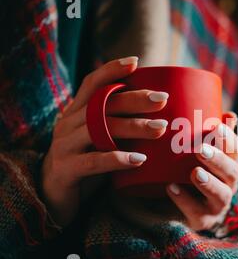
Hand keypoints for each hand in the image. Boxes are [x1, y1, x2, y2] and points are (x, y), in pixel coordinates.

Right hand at [42, 57, 168, 226]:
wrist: (53, 196)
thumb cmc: (86, 164)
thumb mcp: (100, 140)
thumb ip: (119, 127)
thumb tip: (162, 117)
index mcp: (76, 113)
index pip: (92, 84)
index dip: (111, 70)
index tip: (136, 62)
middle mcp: (67, 124)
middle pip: (102, 104)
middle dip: (135, 100)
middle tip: (163, 100)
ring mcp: (64, 146)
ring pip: (100, 130)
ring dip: (133, 127)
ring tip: (160, 129)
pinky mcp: (65, 169)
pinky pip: (93, 161)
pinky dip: (117, 159)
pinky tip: (140, 160)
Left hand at [166, 112, 237, 230]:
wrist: (175, 210)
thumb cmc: (189, 172)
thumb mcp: (198, 153)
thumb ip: (211, 135)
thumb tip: (229, 114)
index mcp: (228, 164)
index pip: (235, 150)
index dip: (228, 138)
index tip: (216, 126)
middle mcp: (228, 185)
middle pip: (231, 172)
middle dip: (217, 160)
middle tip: (201, 149)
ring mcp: (217, 205)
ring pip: (220, 195)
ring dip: (208, 183)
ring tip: (194, 173)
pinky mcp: (203, 220)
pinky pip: (196, 212)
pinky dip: (184, 200)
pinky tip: (171, 188)